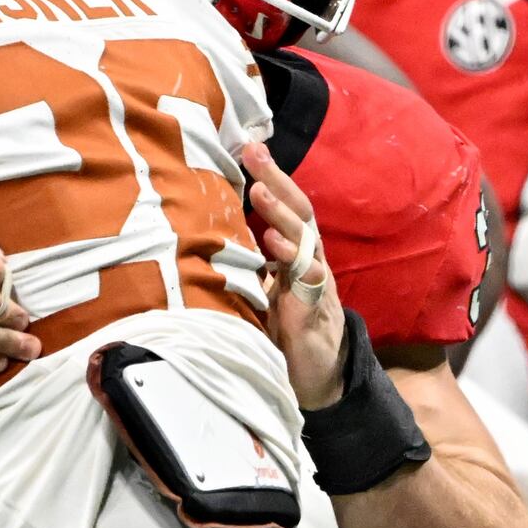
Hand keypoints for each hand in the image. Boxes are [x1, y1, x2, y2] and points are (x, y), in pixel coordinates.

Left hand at [243, 140, 348, 407]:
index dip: (271, 177)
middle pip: (298, 214)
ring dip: (283, 218)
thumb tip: (210, 234)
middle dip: (278, 181)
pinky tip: (288, 255)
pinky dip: (302, 270)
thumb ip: (248, 265)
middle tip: (254, 153)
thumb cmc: (285, 333)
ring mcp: (315, 289)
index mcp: (294, 256)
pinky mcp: (316, 319)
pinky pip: (312, 289)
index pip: (286, 208)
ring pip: (305, 244)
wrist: (317, 380)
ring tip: (261, 192)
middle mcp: (309, 265)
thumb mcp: (261, 292)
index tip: (249, 147)